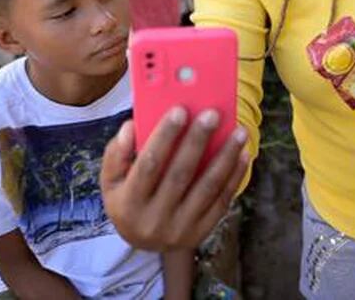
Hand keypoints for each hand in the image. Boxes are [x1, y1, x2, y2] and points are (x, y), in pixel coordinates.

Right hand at [99, 108, 250, 250]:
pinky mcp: (201, 232)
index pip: (148, 164)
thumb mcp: (111, 182)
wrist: (145, 245)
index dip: (164, 137)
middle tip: (213, 113)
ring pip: (207, 188)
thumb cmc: (129, 200)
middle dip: (198, 141)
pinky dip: (234, 177)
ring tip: (239, 132)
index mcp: (129, 203)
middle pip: (180, 174)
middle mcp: (154, 219)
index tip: (180, 110)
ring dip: (226, 157)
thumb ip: (116, 154)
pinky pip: (221, 201)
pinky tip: (243, 155)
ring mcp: (180, 228)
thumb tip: (131, 126)